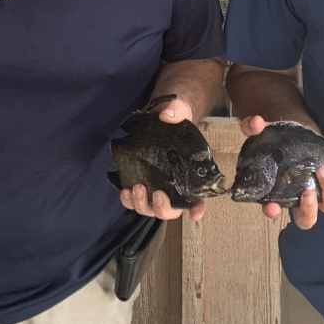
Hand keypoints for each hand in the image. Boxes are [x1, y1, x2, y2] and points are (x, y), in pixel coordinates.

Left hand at [118, 96, 203, 220]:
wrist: (158, 115)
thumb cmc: (176, 118)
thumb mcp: (180, 110)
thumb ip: (177, 112)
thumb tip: (166, 116)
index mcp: (190, 173)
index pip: (198, 196)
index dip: (198, 208)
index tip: (194, 214)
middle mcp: (174, 185)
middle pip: (171, 210)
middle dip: (163, 208)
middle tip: (157, 193)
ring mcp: (155, 185)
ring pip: (150, 208)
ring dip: (142, 205)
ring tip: (135, 188)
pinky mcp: (139, 180)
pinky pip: (133, 199)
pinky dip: (128, 199)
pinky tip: (124, 190)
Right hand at [238, 115, 323, 227]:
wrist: (300, 135)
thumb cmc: (280, 139)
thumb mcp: (263, 131)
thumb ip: (254, 126)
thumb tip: (256, 123)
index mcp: (278, 192)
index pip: (272, 209)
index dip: (272, 211)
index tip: (273, 206)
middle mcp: (300, 200)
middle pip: (307, 220)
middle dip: (310, 207)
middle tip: (307, 188)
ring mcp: (321, 195)